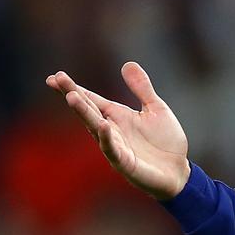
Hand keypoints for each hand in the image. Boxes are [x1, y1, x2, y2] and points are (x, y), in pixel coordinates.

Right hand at [45, 62, 189, 200]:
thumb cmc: (166, 142)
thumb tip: (128, 63)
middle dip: (73, 95)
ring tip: (71, 97)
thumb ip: (142, 89)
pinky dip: (107, 138)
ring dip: (84, 113)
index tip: (55, 76)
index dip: (74, 88)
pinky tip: (102, 125)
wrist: (179, 171)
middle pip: (88, 110)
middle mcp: (111, 130)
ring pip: (95, 128)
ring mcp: (115, 147)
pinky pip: (112, 149)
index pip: (91, 99)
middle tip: (57, 80)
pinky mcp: (125, 163)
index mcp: (117, 116)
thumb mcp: (156, 109)